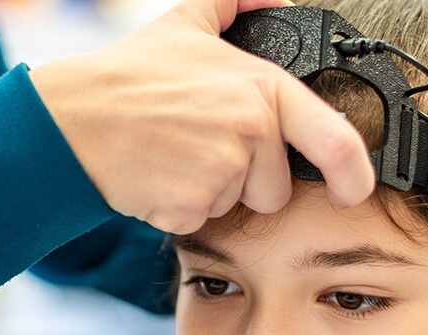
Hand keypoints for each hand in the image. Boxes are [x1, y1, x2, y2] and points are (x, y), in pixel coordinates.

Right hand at [29, 0, 374, 233]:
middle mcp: (250, 131)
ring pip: (235, 205)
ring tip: (172, 155)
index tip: (354, 189)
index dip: (354, 173)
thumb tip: (276, 0)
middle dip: (245, 178)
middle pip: (274, 187)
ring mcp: (222, 172)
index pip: (334, 139)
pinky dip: (179, 207)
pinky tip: (157, 175)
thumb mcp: (187, 22)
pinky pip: (200, 220)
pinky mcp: (191, 206)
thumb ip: (237, 3)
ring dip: (209, 191)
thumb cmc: (127, 76)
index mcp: (261, 88)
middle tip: (199, 145)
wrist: (73, 118)